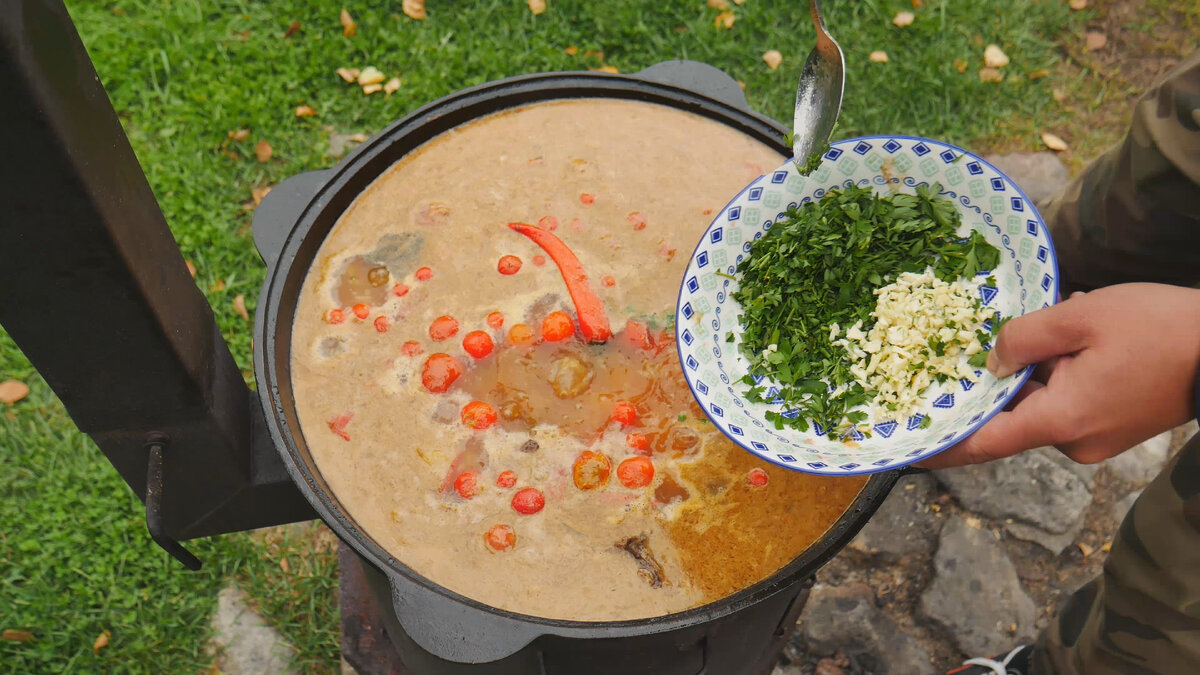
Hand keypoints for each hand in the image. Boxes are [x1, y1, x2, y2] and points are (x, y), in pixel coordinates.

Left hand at [920, 283, 1199, 468]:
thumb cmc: (1160, 329)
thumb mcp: (1081, 317)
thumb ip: (1024, 338)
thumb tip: (991, 359)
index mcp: (1058, 421)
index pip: (981, 444)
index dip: (942, 445)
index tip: (907, 447)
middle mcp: (1072, 442)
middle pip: (1011, 415)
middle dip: (1001, 378)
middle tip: (995, 336)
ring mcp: (1095, 439)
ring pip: (1041, 403)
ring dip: (1038, 368)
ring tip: (1064, 322)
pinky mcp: (1112, 428)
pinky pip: (1068, 402)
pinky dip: (1061, 373)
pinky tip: (1081, 337)